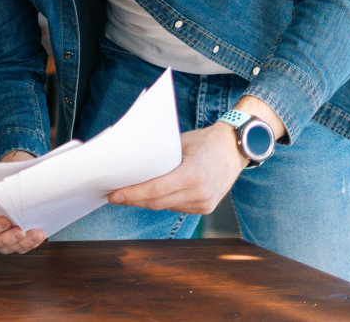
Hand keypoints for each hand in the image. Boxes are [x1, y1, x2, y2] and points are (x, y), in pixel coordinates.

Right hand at [0, 150, 44, 253]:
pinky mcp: (9, 243)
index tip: (6, 222)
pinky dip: (29, 243)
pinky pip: (18, 248)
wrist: (5, 190)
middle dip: (6, 239)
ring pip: (5, 248)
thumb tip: (11, 186)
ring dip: (22, 243)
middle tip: (21, 232)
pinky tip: (38, 236)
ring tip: (36, 234)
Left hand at [107, 122, 248, 213]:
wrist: (235, 149)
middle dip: (133, 200)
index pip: (155, 190)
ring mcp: (204, 203)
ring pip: (166, 207)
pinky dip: (162, 202)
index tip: (114, 195)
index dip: (132, 194)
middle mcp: (200, 193)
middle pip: (157, 202)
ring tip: (127, 195)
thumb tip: (132, 167)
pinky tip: (149, 196)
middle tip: (114, 196)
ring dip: (146, 202)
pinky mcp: (206, 208)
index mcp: (193, 175)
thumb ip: (159, 158)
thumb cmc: (205, 141)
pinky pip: (177, 207)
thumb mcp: (179, 144)